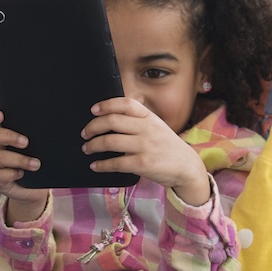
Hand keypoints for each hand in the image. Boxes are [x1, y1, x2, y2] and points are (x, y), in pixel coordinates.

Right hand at [0, 109, 50, 222]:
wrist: (38, 187)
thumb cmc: (41, 161)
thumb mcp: (42, 146)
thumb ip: (42, 135)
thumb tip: (54, 125)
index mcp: (5, 135)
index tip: (1, 115)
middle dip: (8, 136)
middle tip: (26, 142)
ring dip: (19, 159)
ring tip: (36, 164)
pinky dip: (11, 174)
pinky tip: (22, 174)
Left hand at [81, 97, 210, 204]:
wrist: (187, 167)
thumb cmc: (166, 146)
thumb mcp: (156, 126)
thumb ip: (138, 120)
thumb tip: (109, 117)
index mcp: (149, 117)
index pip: (126, 104)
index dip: (107, 104)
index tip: (93, 110)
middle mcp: (147, 128)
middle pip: (112, 121)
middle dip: (93, 127)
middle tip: (84, 133)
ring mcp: (145, 146)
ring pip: (110, 141)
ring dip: (93, 145)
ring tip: (87, 149)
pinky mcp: (143, 164)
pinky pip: (116, 163)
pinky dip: (101, 164)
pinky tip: (95, 165)